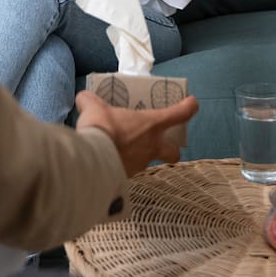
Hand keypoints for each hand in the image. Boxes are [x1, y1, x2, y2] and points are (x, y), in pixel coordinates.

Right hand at [75, 90, 199, 175]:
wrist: (91, 161)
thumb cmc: (102, 128)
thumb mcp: (93, 107)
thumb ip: (90, 101)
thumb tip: (84, 98)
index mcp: (151, 125)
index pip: (179, 114)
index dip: (188, 107)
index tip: (192, 103)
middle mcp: (151, 147)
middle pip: (173, 152)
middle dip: (171, 150)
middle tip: (161, 144)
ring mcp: (140, 165)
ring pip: (146, 162)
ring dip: (137, 156)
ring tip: (118, 149)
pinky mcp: (126, 178)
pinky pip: (126, 170)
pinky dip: (119, 165)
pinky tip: (106, 161)